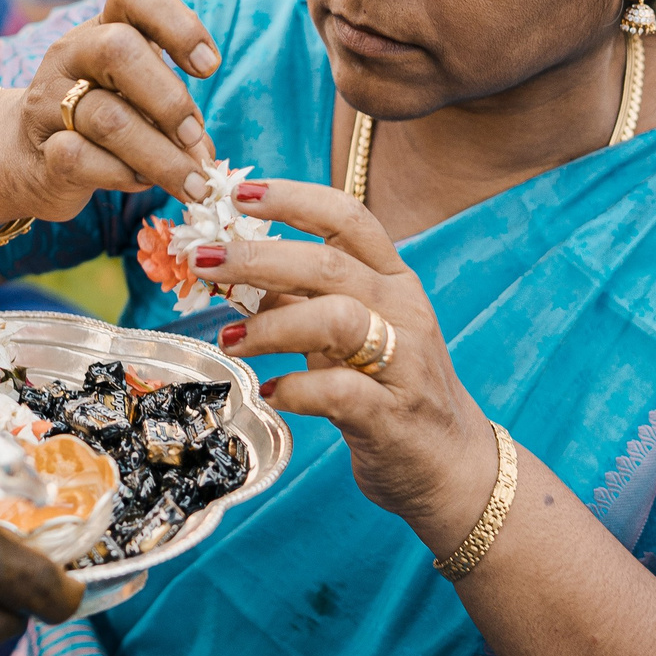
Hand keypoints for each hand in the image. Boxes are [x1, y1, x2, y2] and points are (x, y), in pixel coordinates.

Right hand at [0, 0, 222, 237]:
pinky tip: (140, 181)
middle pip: (118, 50)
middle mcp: (72, 54)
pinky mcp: (41, 149)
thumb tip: (204, 158)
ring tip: (192, 183)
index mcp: (106, 27)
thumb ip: (177, 119)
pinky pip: (80, 158)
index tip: (208, 67)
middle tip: (193, 134)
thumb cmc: (103, 117)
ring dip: (161, 156)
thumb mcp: (142, 100)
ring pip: (106, 118)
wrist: (27, 155)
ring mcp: (49, 101)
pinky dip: (122, 175)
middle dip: (168, 98)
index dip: (179, 24)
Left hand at [190, 179, 495, 548]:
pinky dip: (297, 388)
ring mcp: (404, 362)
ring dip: (272, 325)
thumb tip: (235, 275)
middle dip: (258, 257)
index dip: (293, 198)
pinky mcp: (393, 415)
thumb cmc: (391, 392)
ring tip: (230, 337)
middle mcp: (403, 311)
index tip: (240, 192)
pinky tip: (272, 392)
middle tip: (203, 261)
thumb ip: (302, 302)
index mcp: (392, 280)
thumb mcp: (349, 337)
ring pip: (336, 318)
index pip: (348, 217)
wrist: (451, 464)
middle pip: (328, 263)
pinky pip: (340, 391)